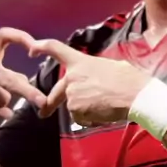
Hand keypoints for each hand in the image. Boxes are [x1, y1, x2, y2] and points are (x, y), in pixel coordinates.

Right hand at [0, 27, 46, 119]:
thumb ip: (8, 72)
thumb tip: (27, 82)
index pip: (4, 35)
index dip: (21, 37)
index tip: (36, 48)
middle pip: (7, 78)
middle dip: (26, 91)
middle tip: (42, 101)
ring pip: (2, 98)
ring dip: (4, 101)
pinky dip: (0, 111)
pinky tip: (4, 113)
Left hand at [29, 38, 149, 124]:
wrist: (135, 94)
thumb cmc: (129, 79)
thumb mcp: (111, 66)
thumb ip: (95, 72)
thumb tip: (98, 78)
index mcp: (81, 61)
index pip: (55, 48)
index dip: (41, 47)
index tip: (31, 49)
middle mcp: (72, 77)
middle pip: (56, 92)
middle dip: (49, 104)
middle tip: (43, 113)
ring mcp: (72, 94)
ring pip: (73, 107)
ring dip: (85, 110)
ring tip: (105, 106)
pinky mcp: (75, 110)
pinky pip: (80, 118)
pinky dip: (90, 119)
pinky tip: (103, 113)